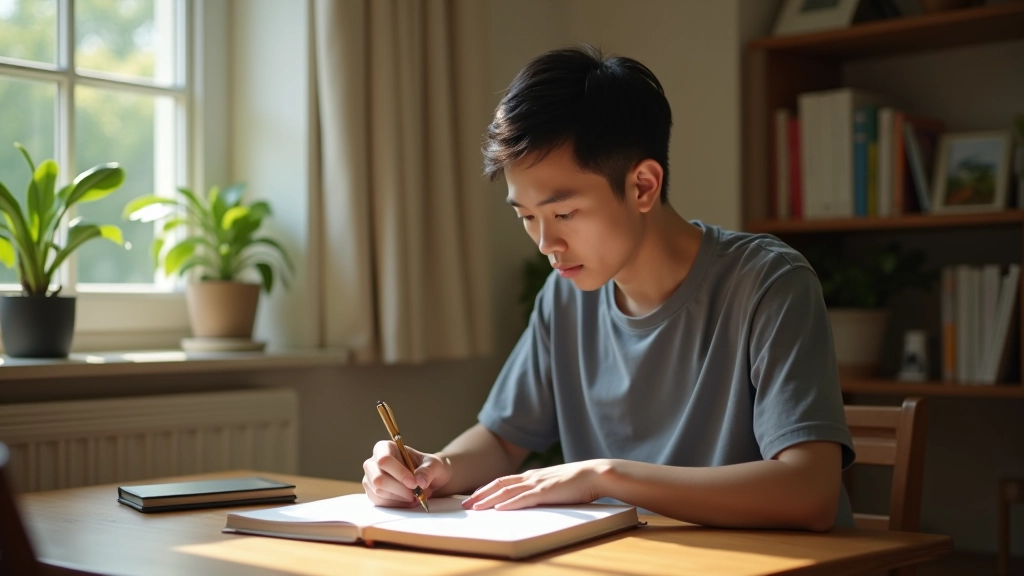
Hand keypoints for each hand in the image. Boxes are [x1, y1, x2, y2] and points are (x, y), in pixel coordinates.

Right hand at [362, 441, 452, 507]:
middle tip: (416, 493)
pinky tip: (409, 500)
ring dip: (401, 497)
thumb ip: (428, 471)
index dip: (399, 473)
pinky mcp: (373, 494)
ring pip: (380, 492)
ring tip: (416, 495)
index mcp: (386, 448)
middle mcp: (373, 463)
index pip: (384, 460)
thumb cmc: (429, 468)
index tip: (414, 483)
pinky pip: (381, 503)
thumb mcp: (434, 465)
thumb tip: (419, 481)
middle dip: (400, 489)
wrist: (429, 481)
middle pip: (378, 479)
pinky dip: (398, 504)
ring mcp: (371, 479)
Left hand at [461, 459, 612, 510]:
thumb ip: (542, 491)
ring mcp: (538, 483)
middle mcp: (531, 477)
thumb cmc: (578, 482)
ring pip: (507, 492)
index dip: (486, 490)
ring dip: (488, 500)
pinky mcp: (546, 491)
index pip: (503, 482)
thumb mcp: (554, 486)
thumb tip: (531, 500)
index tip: (473, 498)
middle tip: (464, 505)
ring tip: (474, 508)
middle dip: (480, 495)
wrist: (595, 474)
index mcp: (533, 476)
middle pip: (499, 485)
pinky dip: (509, 504)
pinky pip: (523, 498)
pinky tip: (499, 509)